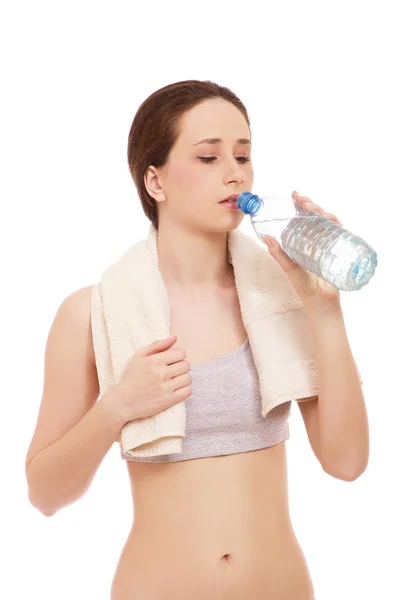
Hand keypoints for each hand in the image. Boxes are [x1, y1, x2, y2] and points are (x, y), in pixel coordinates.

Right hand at [105, 335, 191, 423]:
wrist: (122, 403)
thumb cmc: (131, 378)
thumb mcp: (139, 356)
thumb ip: (157, 345)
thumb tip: (175, 337)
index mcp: (154, 360)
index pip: (181, 353)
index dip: (178, 356)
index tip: (172, 361)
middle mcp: (161, 373)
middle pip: (186, 365)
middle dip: (181, 367)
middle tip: (173, 371)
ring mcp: (165, 388)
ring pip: (188, 378)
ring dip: (183, 379)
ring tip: (174, 381)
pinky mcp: (168, 401)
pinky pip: (188, 391)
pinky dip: (185, 390)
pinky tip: (176, 389)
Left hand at [263, 190, 341, 305]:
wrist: (320, 300)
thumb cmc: (304, 285)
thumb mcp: (289, 267)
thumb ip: (278, 253)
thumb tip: (265, 237)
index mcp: (306, 240)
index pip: (305, 218)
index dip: (301, 205)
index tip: (294, 195)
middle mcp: (319, 239)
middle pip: (317, 216)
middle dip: (310, 205)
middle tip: (301, 200)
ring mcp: (330, 243)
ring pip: (329, 221)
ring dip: (321, 212)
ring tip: (310, 208)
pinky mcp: (340, 250)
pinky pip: (340, 233)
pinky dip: (336, 224)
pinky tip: (330, 220)